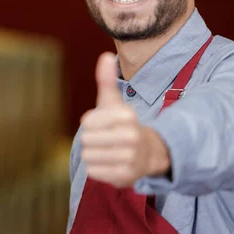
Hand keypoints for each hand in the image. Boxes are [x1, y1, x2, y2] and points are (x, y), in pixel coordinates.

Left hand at [80, 52, 169, 187]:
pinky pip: (93, 171)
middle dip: (91, 139)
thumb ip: (107, 81)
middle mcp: (131, 137)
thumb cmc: (123, 124)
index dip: (90, 124)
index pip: (86, 122)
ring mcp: (130, 158)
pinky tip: (109, 163)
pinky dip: (97, 168)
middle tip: (105, 139)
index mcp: (127, 116)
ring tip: (108, 151)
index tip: (103, 124)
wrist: (147, 153)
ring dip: (93, 154)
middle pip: (86, 139)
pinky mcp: (125, 177)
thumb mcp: (114, 102)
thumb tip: (105, 56)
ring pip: (88, 156)